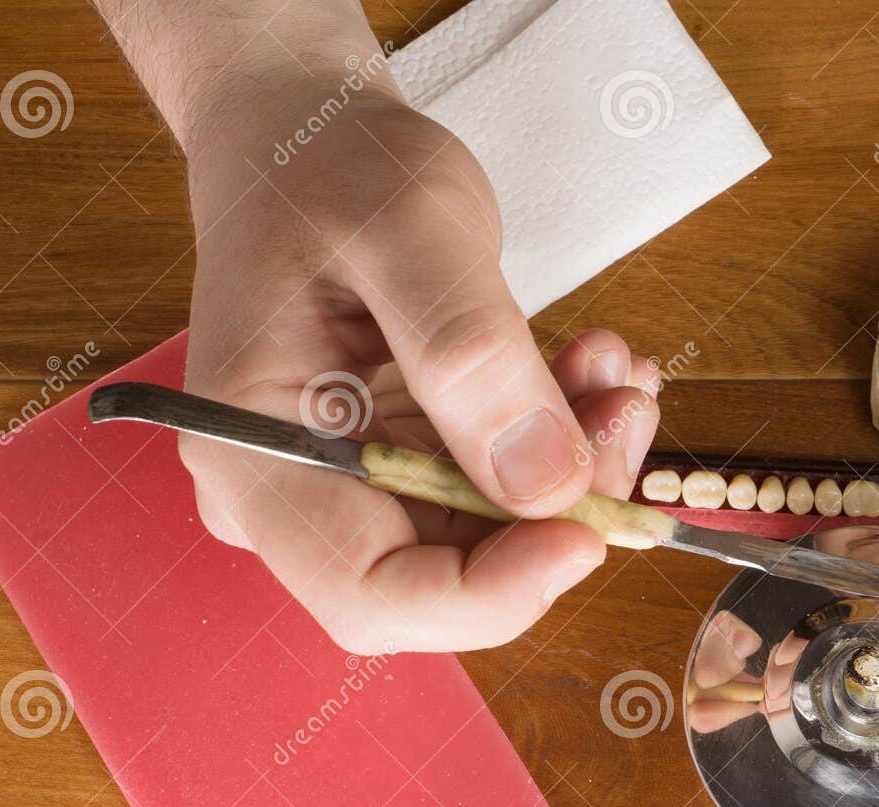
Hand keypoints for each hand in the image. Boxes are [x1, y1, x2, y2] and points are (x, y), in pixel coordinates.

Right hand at [97, 4, 660, 652]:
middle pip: (448, 576)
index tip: (588, 534)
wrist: (312, 142)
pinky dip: (566, 443)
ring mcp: (358, 487)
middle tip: (623, 413)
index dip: (487, 592)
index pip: (370, 592)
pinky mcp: (410, 466)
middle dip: (557, 515)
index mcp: (255, 455)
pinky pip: (505, 490)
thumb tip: (548, 486)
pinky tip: (596, 373)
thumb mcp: (409, 231)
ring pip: (495, 539)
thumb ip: (471, 356)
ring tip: (615, 372)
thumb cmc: (332, 169)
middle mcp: (299, 495)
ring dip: (577, 470)